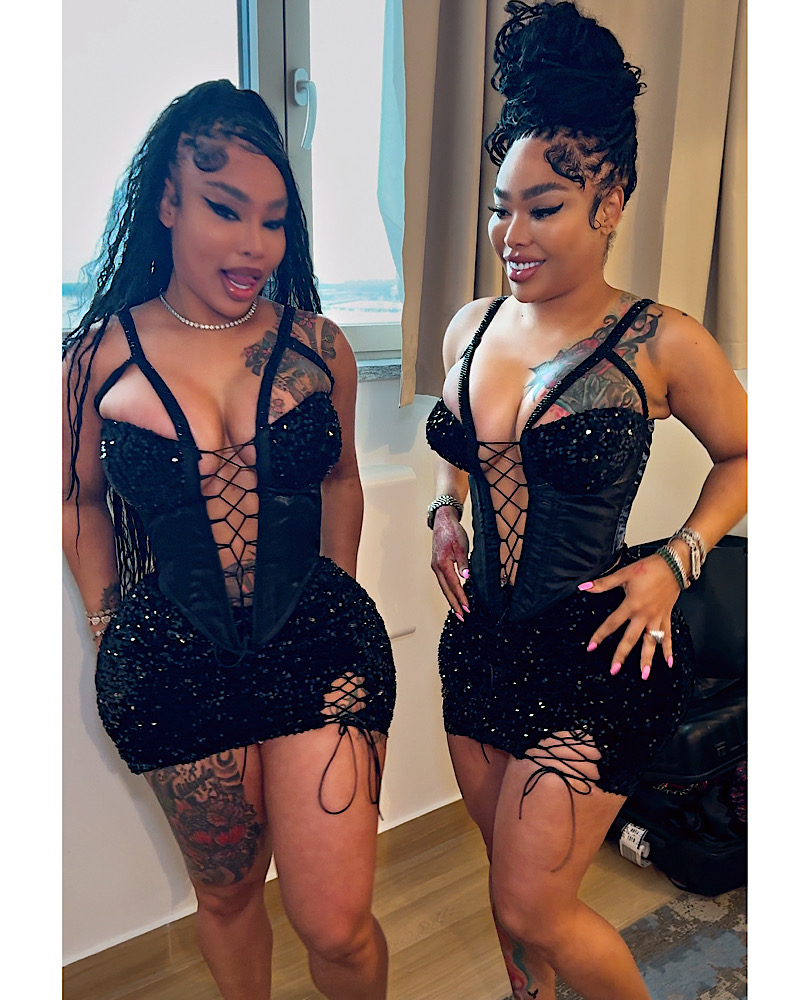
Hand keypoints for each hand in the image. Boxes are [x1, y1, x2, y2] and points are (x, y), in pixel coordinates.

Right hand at [430, 507, 470, 620]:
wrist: (443, 521)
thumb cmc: (453, 532)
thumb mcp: (461, 546)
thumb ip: (463, 563)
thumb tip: (466, 578)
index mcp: (442, 564)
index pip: (453, 585)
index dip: (461, 598)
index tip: (467, 608)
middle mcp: (436, 567)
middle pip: (446, 590)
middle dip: (454, 604)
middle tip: (462, 616)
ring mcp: (435, 566)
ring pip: (443, 587)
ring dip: (451, 599)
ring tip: (458, 610)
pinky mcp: (437, 564)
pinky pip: (443, 581)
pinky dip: (449, 590)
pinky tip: (454, 595)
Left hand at [579, 554, 680, 678]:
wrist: (674, 565)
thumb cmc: (649, 568)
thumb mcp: (624, 574)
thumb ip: (604, 583)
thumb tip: (584, 587)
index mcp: (631, 605)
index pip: (612, 624)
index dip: (600, 635)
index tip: (591, 646)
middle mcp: (644, 615)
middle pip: (630, 639)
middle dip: (621, 655)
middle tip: (614, 670)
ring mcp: (657, 618)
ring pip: (651, 643)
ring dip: (647, 659)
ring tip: (644, 675)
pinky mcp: (666, 617)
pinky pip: (668, 637)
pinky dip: (668, 650)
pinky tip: (669, 663)